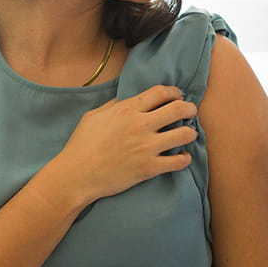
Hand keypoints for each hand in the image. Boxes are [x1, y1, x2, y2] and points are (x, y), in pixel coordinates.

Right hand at [51, 85, 198, 206]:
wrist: (76, 175)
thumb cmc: (81, 145)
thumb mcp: (94, 116)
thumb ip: (114, 105)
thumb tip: (129, 99)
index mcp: (127, 109)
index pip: (161, 92)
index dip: (174, 92)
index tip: (178, 96)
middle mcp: (140, 125)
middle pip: (179, 109)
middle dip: (190, 108)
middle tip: (191, 112)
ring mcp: (147, 147)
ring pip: (185, 134)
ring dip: (191, 133)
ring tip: (189, 134)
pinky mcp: (149, 168)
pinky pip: (179, 162)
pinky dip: (184, 158)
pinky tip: (182, 157)